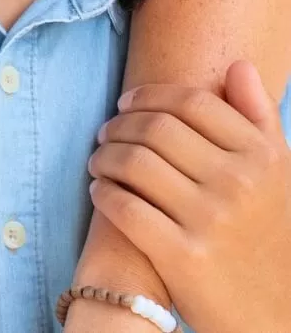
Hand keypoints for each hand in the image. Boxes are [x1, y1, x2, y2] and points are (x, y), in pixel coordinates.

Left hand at [87, 61, 290, 332]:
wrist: (278, 316)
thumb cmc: (270, 237)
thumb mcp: (279, 175)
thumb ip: (259, 118)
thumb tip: (237, 65)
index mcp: (260, 157)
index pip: (191, 102)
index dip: (149, 96)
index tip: (127, 102)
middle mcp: (237, 183)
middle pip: (156, 128)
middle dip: (119, 125)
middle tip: (105, 132)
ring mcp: (210, 220)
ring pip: (134, 163)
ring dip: (104, 156)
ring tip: (99, 160)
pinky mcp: (183, 258)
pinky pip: (126, 208)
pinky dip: (103, 193)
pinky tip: (100, 191)